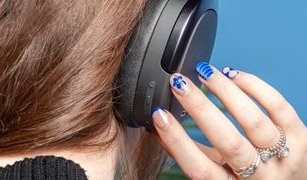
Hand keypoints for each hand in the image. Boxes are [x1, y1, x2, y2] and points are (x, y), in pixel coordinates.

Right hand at [152, 62, 306, 179]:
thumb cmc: (246, 179)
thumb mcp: (216, 172)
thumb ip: (189, 152)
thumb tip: (156, 128)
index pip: (199, 168)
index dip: (177, 140)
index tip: (159, 114)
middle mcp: (259, 175)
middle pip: (228, 142)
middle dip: (199, 107)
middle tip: (179, 83)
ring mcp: (283, 156)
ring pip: (254, 121)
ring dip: (226, 92)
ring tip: (206, 73)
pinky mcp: (301, 137)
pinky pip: (278, 106)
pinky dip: (254, 86)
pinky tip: (233, 75)